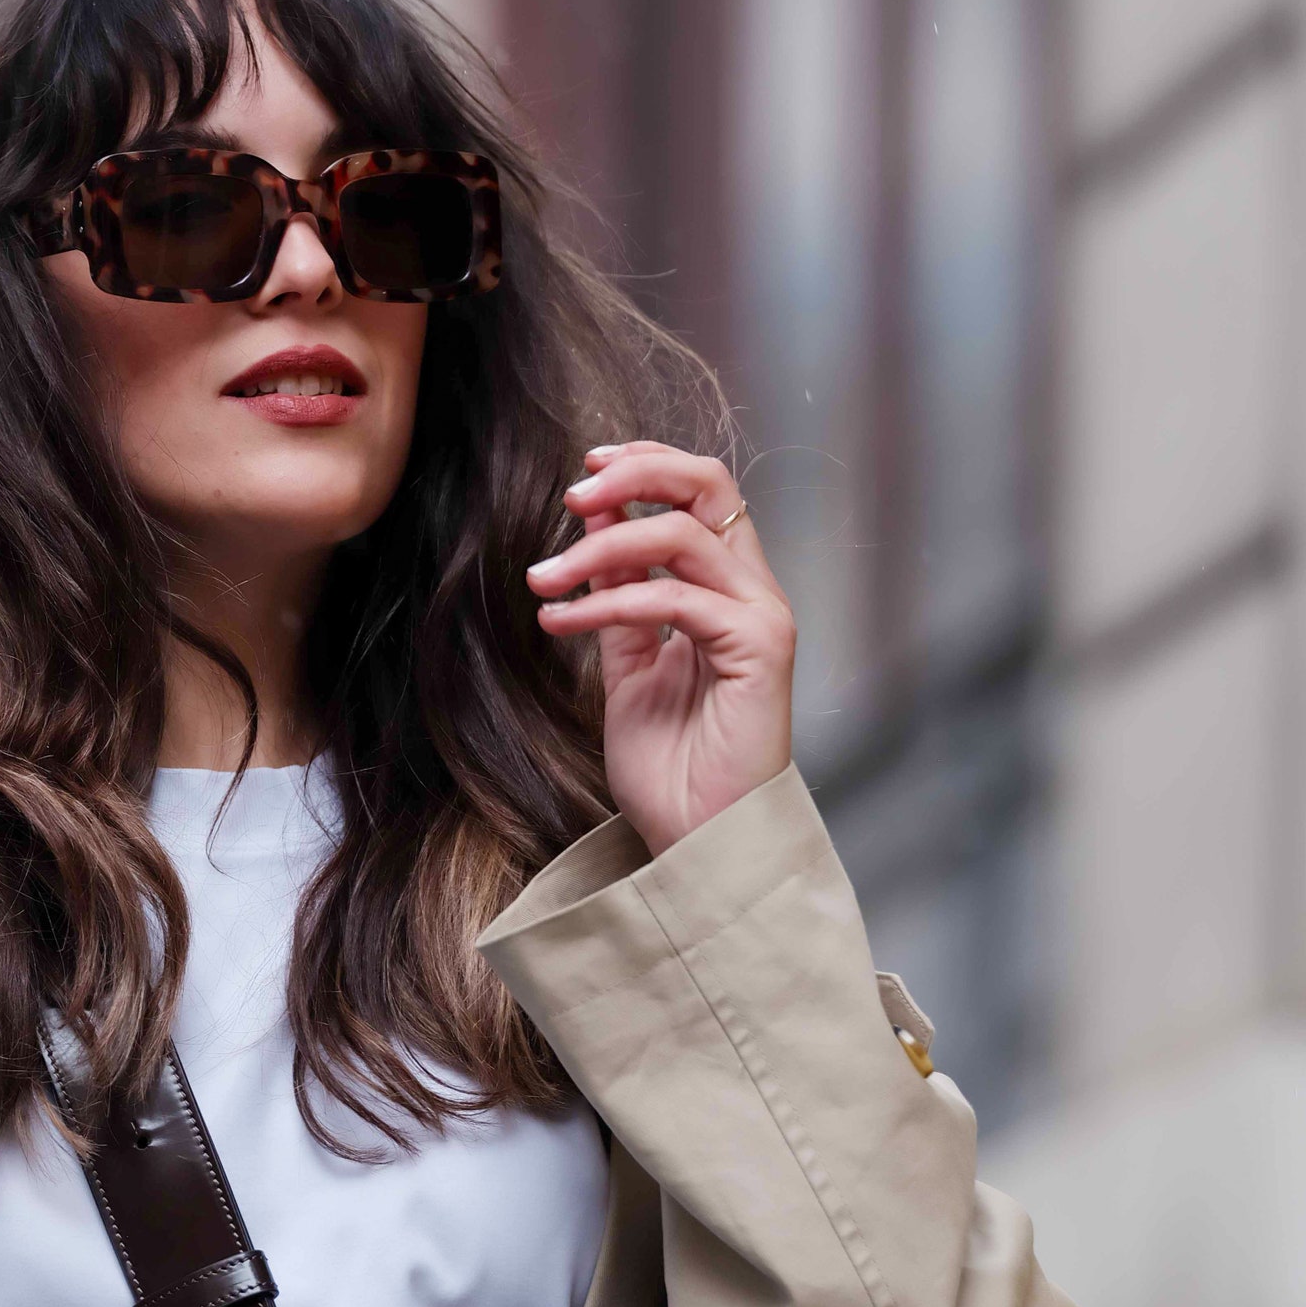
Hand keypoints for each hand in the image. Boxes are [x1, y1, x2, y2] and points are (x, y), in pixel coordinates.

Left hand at [526, 444, 795, 854]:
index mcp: (726, 591)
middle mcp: (751, 593)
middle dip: (634, 472)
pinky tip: (562, 620)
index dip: (645, 466)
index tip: (583, 472)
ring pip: (683, 533)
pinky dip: (609, 598)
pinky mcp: (759, 646)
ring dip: (600, 545)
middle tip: (571, 493)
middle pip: (709, 484)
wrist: (699, 840)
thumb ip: (619, 593)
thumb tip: (596, 523)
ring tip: (545, 578)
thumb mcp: (628, 664)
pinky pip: (673, 597)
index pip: (699, 494)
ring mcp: (760, 616)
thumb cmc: (671, 769)